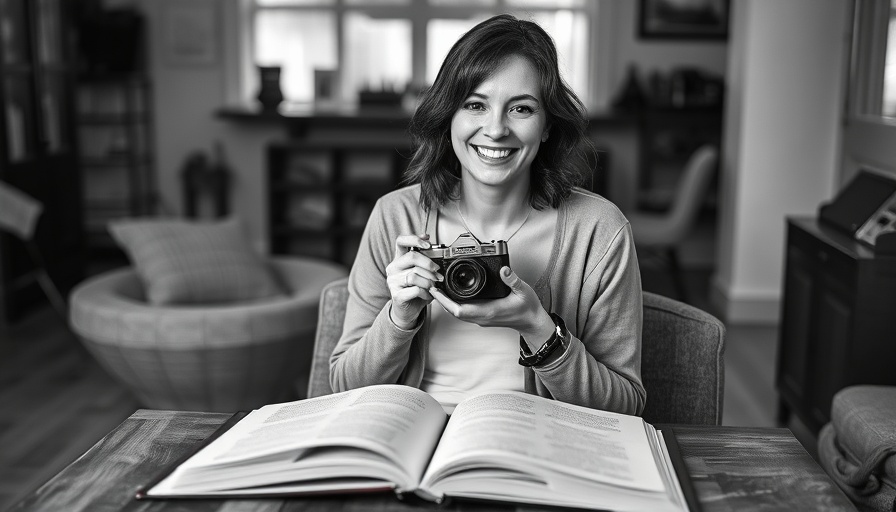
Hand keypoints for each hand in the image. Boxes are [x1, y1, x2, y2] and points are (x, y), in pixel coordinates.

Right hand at [386, 233, 443, 329]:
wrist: (408, 311)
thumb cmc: (416, 291)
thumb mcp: (422, 274)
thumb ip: (426, 263)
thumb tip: (441, 256)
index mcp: (399, 260)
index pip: (401, 242)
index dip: (414, 239)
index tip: (428, 243)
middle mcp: (393, 268)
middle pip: (411, 257)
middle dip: (428, 263)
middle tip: (437, 271)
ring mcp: (393, 282)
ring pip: (414, 275)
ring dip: (429, 281)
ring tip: (434, 286)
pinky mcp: (396, 295)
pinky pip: (415, 289)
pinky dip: (425, 292)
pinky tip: (428, 295)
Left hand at [430, 266, 554, 348]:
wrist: (532, 322)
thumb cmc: (528, 309)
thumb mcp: (523, 291)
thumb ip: (513, 280)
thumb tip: (504, 269)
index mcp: (488, 311)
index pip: (459, 310)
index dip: (445, 300)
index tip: (436, 289)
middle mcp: (482, 317)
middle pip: (453, 311)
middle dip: (441, 299)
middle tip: (431, 285)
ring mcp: (481, 318)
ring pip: (458, 312)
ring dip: (446, 302)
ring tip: (438, 288)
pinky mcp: (483, 316)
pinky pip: (464, 312)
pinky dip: (454, 304)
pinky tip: (452, 295)